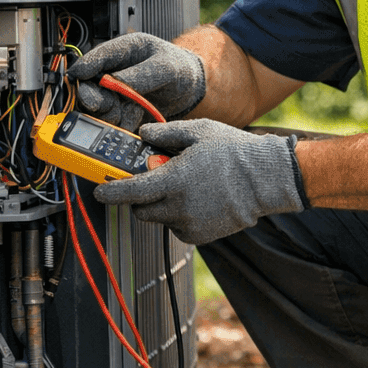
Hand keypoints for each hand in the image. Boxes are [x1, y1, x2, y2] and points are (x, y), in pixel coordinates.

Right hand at [66, 33, 206, 128]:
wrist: (191, 89)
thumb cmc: (180, 68)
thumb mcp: (167, 67)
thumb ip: (143, 74)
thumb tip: (116, 81)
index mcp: (124, 50)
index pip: (98, 56)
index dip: (85, 66)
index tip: (78, 76)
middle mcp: (115, 70)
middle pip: (91, 84)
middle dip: (93, 96)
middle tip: (101, 105)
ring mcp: (117, 91)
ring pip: (99, 105)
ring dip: (107, 113)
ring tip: (123, 115)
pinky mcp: (122, 109)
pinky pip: (112, 119)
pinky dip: (119, 124)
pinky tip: (131, 122)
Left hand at [94, 119, 307, 244]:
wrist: (267, 179)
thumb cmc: (234, 152)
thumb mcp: (198, 132)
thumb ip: (165, 134)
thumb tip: (143, 134)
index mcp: (173, 180)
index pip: (129, 192)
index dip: (109, 193)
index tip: (99, 191)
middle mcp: (178, 207)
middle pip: (141, 209)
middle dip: (140, 197)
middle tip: (155, 179)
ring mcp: (190, 224)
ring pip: (161, 218)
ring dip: (163, 206)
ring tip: (187, 187)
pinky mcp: (201, 236)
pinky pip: (178, 227)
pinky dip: (180, 216)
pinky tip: (199, 200)